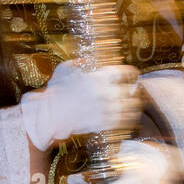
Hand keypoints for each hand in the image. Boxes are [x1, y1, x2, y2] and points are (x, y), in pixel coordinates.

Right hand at [20, 62, 139, 150]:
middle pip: (132, 90)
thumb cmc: (55, 92)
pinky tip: (126, 117)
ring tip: (132, 105)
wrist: (49, 115)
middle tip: (132, 92)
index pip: (126, 72)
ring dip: (134, 105)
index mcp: (99, 77)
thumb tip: (89, 60)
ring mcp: (106, 109)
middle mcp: (106, 92)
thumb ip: (80, 62)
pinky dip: (128, 118)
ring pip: (133, 107)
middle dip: (132, 90)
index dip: (130, 73)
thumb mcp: (64, 69)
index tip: (130, 76)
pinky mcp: (104, 124)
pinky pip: (126, 121)